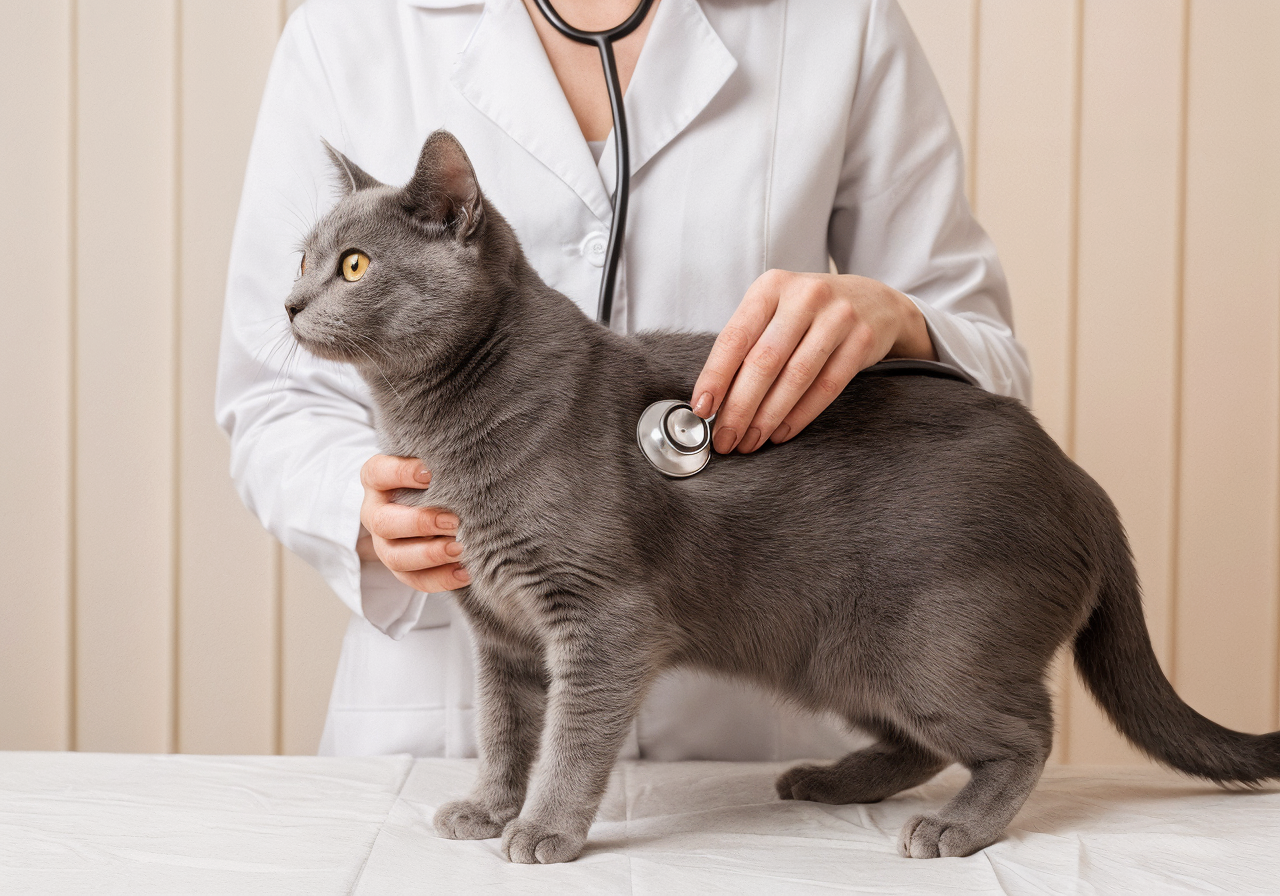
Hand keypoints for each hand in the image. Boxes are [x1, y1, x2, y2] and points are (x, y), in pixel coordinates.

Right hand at [358, 454, 469, 591]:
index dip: (401, 473)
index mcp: (376, 480)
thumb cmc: (432, 475)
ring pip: (397, 558)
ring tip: (461, 549)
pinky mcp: (401, 568)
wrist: (426, 501)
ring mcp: (385, 544)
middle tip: (454, 520)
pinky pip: (416, 580)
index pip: (378, 473)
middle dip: (420, 523)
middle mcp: (375, 513)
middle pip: (385, 523)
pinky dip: (442, 578)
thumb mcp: (429, 463)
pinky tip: (467, 572)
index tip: (430, 473)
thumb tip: (467, 464)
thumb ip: (439, 463)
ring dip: (430, 555)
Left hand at [691, 270, 936, 453]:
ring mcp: (837, 317)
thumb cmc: (809, 313)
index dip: (715, 377)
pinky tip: (781, 432)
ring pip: (796, 377)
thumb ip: (747, 344)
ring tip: (751, 440)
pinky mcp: (862, 340)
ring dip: (768, 417)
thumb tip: (714, 398)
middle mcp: (804, 297)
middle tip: (725, 437)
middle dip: (740, 407)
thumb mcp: (775, 311)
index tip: (702, 408)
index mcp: (771, 286)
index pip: (736, 337)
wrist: (873, 302)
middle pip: (765, 361)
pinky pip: (826, 387)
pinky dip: (800, 415)